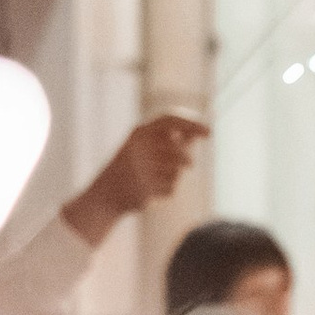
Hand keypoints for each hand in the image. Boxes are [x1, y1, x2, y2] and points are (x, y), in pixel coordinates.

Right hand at [67, 113, 207, 239]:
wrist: (106, 194)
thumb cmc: (130, 167)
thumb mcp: (146, 147)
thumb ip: (171, 139)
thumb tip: (198, 133)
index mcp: (139, 133)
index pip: (170, 120)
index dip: (192, 124)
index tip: (209, 132)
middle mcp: (138, 146)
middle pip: (178, 148)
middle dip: (187, 158)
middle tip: (190, 164)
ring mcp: (140, 167)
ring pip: (176, 170)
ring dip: (175, 176)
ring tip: (162, 178)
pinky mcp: (144, 187)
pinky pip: (171, 187)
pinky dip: (168, 190)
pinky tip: (153, 190)